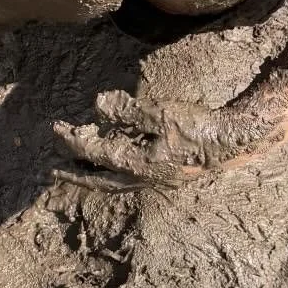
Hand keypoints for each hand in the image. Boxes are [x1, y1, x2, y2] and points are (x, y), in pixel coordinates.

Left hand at [50, 90, 275, 188]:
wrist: (234, 141)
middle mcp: (146, 178)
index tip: (56, 130)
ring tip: (76, 169)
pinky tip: (113, 161)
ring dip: (95, 175)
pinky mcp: (168, 174)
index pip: (98, 154)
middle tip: (54, 172)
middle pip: (103, 182)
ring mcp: (158, 180)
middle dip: (77, 176)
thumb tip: (97, 104)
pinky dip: (115, 172)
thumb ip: (127, 110)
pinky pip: (132, 177)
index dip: (74, 140)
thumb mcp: (160, 113)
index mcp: (141, 165)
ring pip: (118, 182)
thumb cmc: (197, 126)